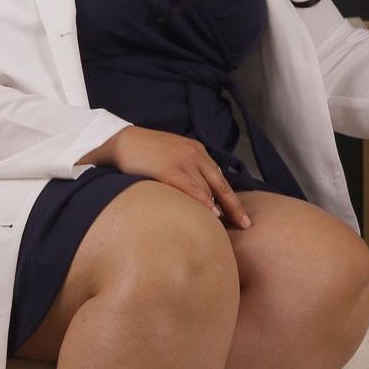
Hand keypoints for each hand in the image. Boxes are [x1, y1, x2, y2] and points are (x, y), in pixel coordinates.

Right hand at [81, 126, 253, 228]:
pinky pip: (191, 189)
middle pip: (221, 185)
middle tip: (246, 225)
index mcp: (196, 151)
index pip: (219, 178)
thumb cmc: (145, 153)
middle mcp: (194, 155)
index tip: (242, 215)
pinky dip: (202, 202)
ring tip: (229, 228)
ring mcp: (183, 162)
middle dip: (234, 206)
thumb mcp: (172, 156)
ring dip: (219, 209)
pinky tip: (211, 215)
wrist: (122, 141)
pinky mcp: (169, 170)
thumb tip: (199, 196)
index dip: (232, 198)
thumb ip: (186, 171)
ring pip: (207, 190)